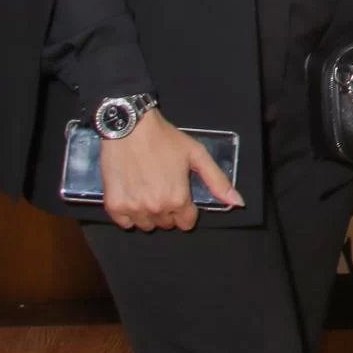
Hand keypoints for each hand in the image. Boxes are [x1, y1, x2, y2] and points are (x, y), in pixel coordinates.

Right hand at [99, 110, 241, 230]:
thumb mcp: (197, 155)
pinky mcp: (114, 205)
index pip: (186, 223)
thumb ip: (218, 181)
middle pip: (166, 224)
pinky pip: (124, 222)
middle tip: (164, 188)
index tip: (181, 195)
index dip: (186, 210)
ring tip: (148, 191)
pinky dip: (129, 214)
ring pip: (146, 225)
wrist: (130, 127)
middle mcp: (155, 208)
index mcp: (177, 199)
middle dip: (168, 210)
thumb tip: (238, 202)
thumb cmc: (165, 139)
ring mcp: (133, 208)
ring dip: (149, 214)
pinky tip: (133, 195)